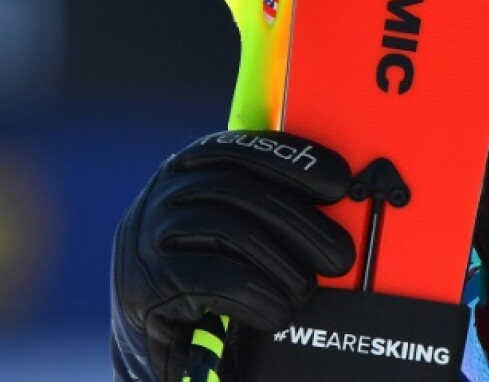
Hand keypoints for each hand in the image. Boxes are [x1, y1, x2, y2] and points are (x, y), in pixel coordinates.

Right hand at [112, 130, 355, 381]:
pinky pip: (210, 279)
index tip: (341, 183)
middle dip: (301, 221)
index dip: (295, 161)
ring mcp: (145, 237)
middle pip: (239, 189)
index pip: (243, 149)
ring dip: (281, 263)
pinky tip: (279, 311)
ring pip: (228, 229)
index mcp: (189, 169)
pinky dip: (256, 293)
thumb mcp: (236, 231)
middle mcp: (162, 195)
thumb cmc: (211, 280)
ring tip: (306, 290)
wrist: (159, 345)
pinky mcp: (142, 284)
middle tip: (341, 256)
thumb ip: (269, 205)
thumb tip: (342, 199)